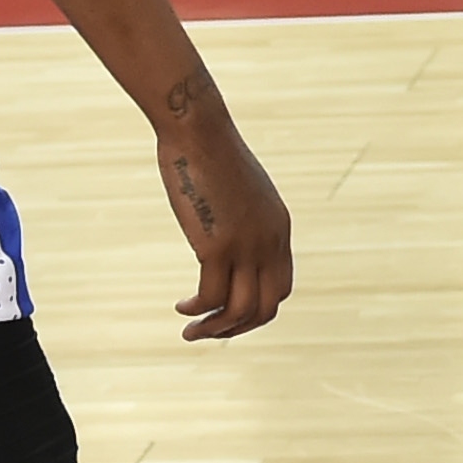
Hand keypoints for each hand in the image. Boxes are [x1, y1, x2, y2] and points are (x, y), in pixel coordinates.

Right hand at [154, 72, 291, 339]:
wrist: (199, 130)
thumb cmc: (212, 153)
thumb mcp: (240, 188)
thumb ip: (243, 215)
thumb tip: (229, 231)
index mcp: (279, 228)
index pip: (280, 286)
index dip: (257, 308)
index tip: (228, 313)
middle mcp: (270, 241)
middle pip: (267, 306)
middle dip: (239, 328)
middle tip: (210, 332)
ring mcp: (247, 245)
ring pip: (241, 310)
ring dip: (215, 329)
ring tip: (191, 332)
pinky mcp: (218, 246)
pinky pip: (211, 296)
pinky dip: (197, 310)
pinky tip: (182, 307)